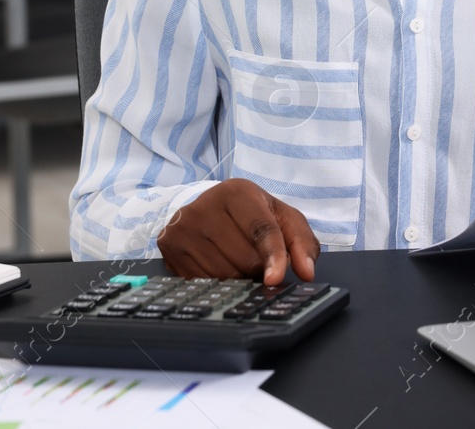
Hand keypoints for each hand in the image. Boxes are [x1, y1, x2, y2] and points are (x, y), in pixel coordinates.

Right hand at [157, 179, 320, 283]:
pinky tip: (219, 265)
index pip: (260, 230)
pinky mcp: (169, 245)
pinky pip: (201, 281)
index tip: (276, 279)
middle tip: (257, 259)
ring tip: (237, 258)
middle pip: (243, 258)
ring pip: (223, 274)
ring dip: (238, 277)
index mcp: (238, 192)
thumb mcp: (281, 218)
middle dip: (258, 268)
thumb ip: (301, 242)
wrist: (207, 208)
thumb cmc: (251, 214)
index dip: (273, 256)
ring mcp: (184, 226)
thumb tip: (306, 271)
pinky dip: (217, 281)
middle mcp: (206, 205)